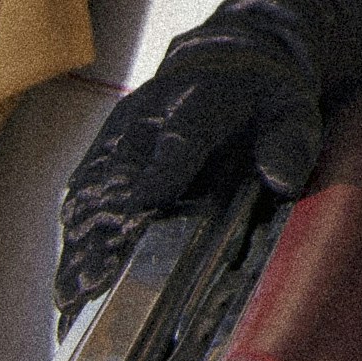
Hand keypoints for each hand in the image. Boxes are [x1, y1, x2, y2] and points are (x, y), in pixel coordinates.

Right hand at [58, 11, 326, 310]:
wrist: (225, 62)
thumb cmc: (261, 95)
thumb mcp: (293, 109)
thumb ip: (291, 142)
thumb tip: (281, 180)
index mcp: (198, 101)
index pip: (179, 136)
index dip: (161, 172)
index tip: (141, 208)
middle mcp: (146, 119)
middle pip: (119, 174)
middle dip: (107, 229)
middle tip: (96, 281)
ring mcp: (117, 137)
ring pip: (90, 192)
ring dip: (79, 244)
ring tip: (72, 298)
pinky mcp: (101, 154)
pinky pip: (80, 198)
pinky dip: (73, 241)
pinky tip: (68, 283)